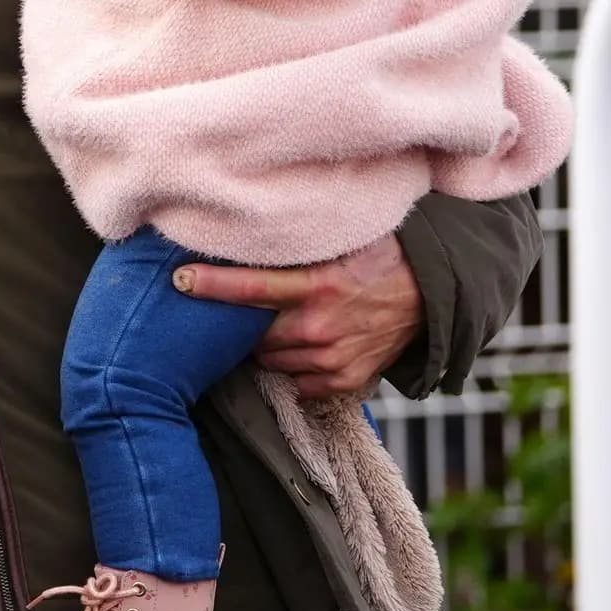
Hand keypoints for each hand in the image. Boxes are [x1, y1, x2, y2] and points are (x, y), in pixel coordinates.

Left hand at [174, 235, 421, 398]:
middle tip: (240, 314)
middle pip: (253, 335)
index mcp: (317, 286)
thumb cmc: (380, 260)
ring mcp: (333, 358)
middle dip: (243, 326)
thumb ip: (298, 244)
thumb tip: (248, 226)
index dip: (212, 285)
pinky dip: (294, 370)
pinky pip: (298, 384)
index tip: (178, 280)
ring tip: (280, 328)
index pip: (252, 287)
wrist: (432, 296)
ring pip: (271, 361)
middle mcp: (321, 326)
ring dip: (267, 348)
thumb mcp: (340, 242)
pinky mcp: (345, 381)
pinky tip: (303, 350)